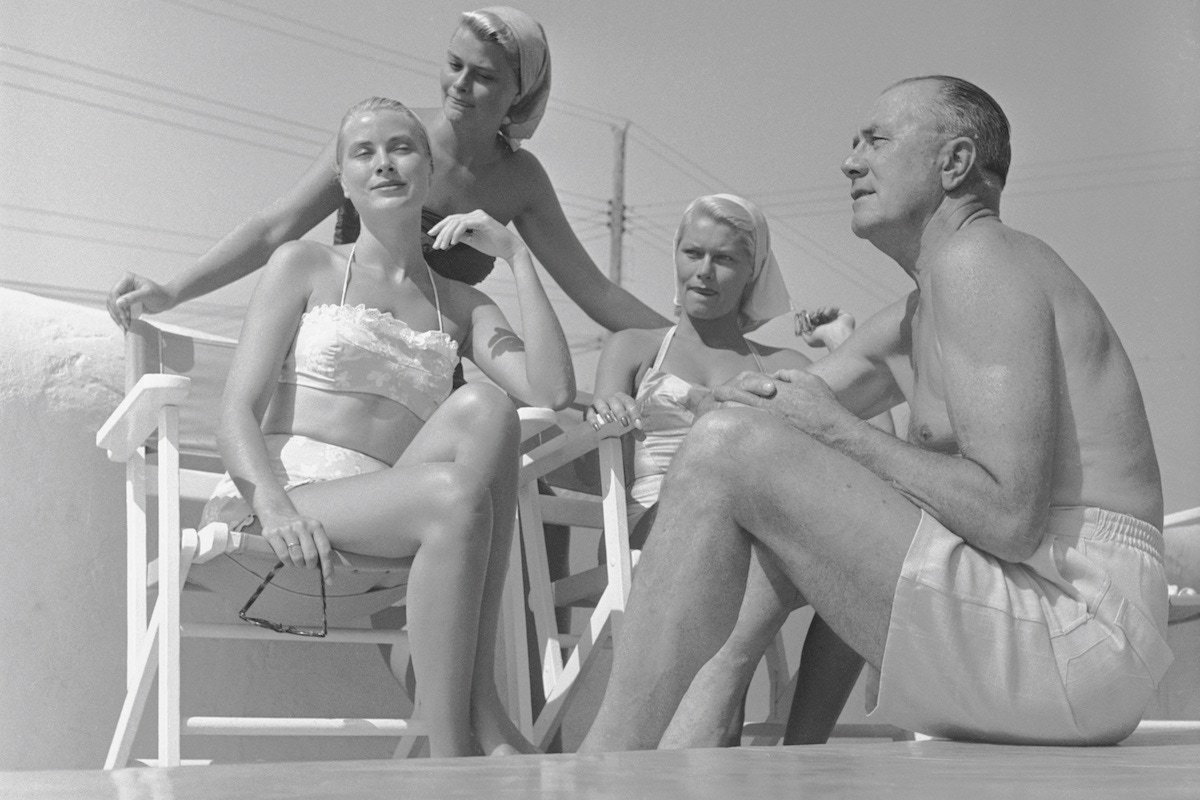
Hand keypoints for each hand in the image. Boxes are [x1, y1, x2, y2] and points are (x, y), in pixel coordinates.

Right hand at [107, 272, 175, 329]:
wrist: (166, 300)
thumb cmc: (160, 295)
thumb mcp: (147, 294)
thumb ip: (133, 298)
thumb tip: (117, 303)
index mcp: (127, 278)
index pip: (115, 293)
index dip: (117, 305)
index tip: (124, 316)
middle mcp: (122, 284)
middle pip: (111, 300)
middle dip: (117, 313)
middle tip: (125, 324)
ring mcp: (122, 293)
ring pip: (112, 306)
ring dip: (117, 317)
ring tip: (125, 326)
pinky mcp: (124, 301)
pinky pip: (117, 310)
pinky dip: (120, 318)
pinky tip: (125, 325)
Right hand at [260, 511, 333, 583]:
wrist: (276, 512)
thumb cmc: (298, 528)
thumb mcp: (312, 531)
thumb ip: (318, 547)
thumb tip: (326, 570)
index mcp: (316, 526)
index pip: (325, 550)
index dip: (328, 567)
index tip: (329, 581)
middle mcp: (302, 525)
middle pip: (311, 556)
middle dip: (310, 566)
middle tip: (307, 566)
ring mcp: (287, 529)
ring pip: (297, 557)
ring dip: (298, 565)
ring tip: (297, 562)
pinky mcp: (273, 534)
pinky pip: (283, 556)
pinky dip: (287, 563)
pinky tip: (288, 560)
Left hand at [427, 210, 522, 262]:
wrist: (510, 249)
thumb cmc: (494, 245)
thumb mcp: (473, 241)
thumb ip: (462, 237)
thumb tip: (448, 237)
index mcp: (473, 217)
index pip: (453, 220)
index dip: (441, 227)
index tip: (432, 236)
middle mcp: (475, 214)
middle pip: (452, 219)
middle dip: (441, 232)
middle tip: (434, 244)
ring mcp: (479, 216)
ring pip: (456, 222)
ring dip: (447, 235)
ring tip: (442, 246)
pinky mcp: (483, 220)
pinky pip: (464, 225)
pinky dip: (456, 233)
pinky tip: (452, 243)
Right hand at [589, 391, 641, 433]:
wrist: (604, 403)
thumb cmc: (618, 413)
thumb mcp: (628, 418)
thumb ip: (634, 428)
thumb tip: (642, 437)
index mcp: (623, 398)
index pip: (630, 403)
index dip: (635, 413)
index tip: (639, 426)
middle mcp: (611, 398)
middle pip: (615, 401)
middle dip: (620, 412)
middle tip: (624, 423)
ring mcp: (599, 402)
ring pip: (600, 403)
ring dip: (604, 411)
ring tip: (609, 421)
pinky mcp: (589, 409)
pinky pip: (588, 411)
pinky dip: (592, 419)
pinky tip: (596, 427)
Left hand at [714, 368, 846, 438]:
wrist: (834, 431)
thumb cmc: (824, 405)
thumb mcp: (810, 380)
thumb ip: (790, 374)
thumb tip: (775, 375)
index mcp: (777, 388)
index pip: (749, 382)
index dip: (735, 384)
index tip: (722, 387)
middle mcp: (770, 403)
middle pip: (738, 396)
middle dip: (723, 396)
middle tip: (711, 397)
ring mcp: (768, 420)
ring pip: (739, 413)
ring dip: (725, 411)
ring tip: (712, 413)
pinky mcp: (770, 436)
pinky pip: (747, 430)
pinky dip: (736, 427)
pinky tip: (727, 430)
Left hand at [796, 307, 854, 348]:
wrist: (834, 336)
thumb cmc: (823, 339)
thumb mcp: (808, 339)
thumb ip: (804, 334)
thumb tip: (802, 329)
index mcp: (824, 332)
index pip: (817, 321)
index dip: (812, 317)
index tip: (808, 315)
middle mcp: (832, 327)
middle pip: (822, 315)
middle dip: (816, 313)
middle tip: (813, 314)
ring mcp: (838, 321)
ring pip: (828, 311)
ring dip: (821, 310)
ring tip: (819, 314)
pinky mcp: (844, 316)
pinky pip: (835, 309)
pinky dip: (829, 309)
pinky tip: (825, 314)